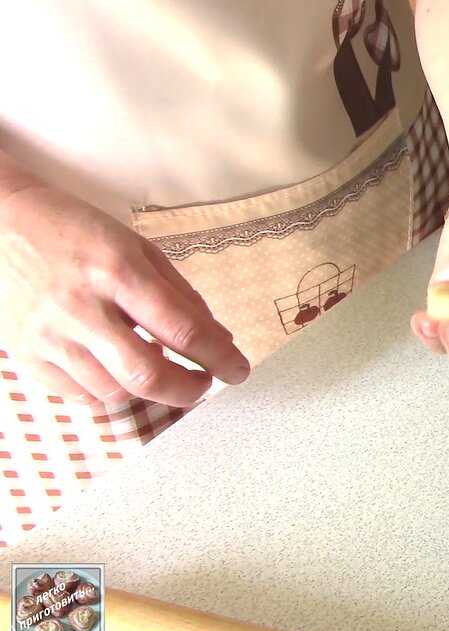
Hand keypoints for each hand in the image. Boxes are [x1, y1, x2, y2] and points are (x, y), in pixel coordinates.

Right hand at [0, 182, 250, 406]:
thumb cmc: (76, 233)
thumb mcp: (137, 248)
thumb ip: (181, 295)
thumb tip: (219, 340)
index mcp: (117, 271)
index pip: (181, 328)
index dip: (218, 357)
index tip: (238, 370)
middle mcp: (82, 306)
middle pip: (146, 374)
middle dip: (187, 389)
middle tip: (203, 383)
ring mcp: (48, 335)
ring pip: (114, 391)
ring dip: (146, 389)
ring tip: (155, 368)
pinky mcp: (26, 355)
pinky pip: (80, 395)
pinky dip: (108, 391)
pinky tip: (115, 368)